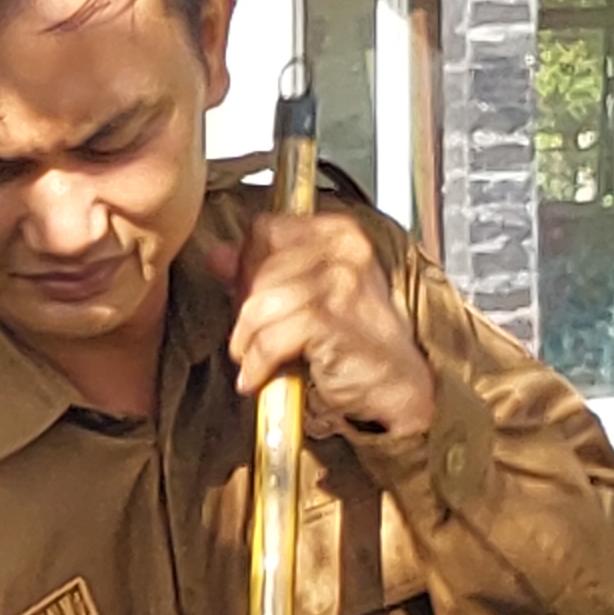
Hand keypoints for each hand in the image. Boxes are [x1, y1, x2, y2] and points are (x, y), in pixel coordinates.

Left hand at [203, 210, 438, 438]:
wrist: (395, 384)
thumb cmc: (355, 341)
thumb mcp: (308, 298)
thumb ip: (263, 271)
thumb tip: (218, 255)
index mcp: (338, 233)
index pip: (265, 231)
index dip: (247, 268)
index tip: (250, 299)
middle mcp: (343, 250)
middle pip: (257, 270)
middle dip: (244, 311)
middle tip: (252, 340)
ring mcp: (340, 282)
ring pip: (258, 305)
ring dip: (247, 342)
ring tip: (255, 361)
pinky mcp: (332, 319)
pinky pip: (269, 338)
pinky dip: (257, 364)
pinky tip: (260, 376)